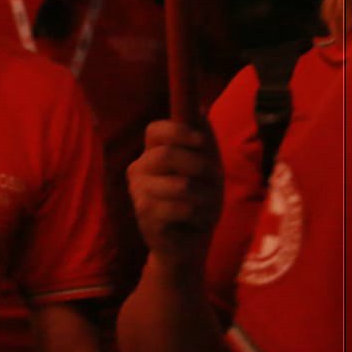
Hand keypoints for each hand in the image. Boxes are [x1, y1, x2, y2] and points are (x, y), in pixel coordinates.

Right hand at [127, 120, 221, 268]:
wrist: (189, 244)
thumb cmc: (198, 202)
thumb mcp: (207, 168)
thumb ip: (203, 141)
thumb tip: (201, 107)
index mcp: (152, 153)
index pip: (155, 130)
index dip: (179, 132)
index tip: (201, 142)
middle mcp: (138, 169)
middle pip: (167, 155)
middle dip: (200, 168)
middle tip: (214, 183)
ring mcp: (137, 193)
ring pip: (179, 185)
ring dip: (205, 198)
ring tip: (205, 207)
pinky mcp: (144, 215)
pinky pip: (180, 208)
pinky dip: (198, 215)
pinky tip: (194, 222)